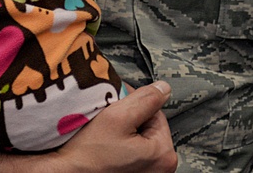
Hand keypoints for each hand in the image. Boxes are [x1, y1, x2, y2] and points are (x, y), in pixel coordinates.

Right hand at [0, 81, 177, 172]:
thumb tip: (163, 88)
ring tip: (103, 131)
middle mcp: (160, 169)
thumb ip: (144, 99)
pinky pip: (130, 153)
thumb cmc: (88, 155)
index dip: (133, 101)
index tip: (115, 100)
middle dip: (129, 117)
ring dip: (122, 129)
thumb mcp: (117, 116)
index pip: (155, 112)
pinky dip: (118, 145)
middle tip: (107, 116)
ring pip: (138, 138)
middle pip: (148, 126)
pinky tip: (104, 143)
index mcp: (163, 155)